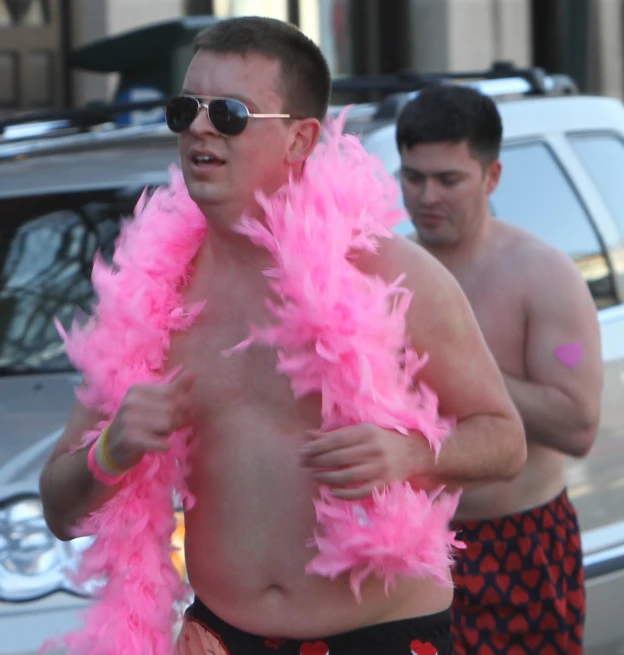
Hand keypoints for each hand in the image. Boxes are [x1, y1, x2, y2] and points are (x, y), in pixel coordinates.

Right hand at [105, 371, 194, 470]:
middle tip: (165, 428)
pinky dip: (164, 446)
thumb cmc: (140, 422)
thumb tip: (193, 373)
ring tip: (157, 434)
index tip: (175, 414)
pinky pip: (161, 442)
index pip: (173, 394)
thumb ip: (174, 389)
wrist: (113, 446)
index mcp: (138, 389)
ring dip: (168, 433)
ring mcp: (128, 420)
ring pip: (168, 425)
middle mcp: (131, 401)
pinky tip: (159, 446)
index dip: (181, 406)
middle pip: (172, 410)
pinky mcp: (129, 439)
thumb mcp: (154, 402)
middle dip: (174, 421)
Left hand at [299, 423, 418, 499]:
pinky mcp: (383, 483)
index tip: (302, 451)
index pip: (336, 440)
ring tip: (314, 476)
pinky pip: (360, 491)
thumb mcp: (360, 431)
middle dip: (317, 461)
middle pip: (339, 457)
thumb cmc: (381, 439)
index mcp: (366, 432)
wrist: (413, 453)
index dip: (317, 446)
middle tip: (303, 463)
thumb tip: (308, 435)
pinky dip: (344, 493)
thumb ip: (335, 433)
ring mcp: (379, 468)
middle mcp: (373, 449)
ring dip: (327, 477)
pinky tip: (331, 491)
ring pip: (347, 475)